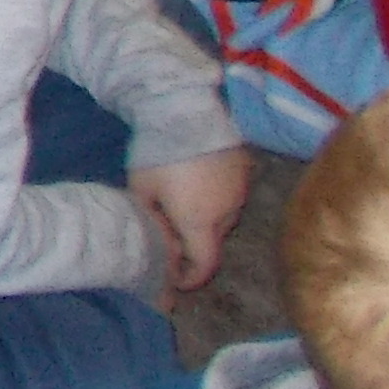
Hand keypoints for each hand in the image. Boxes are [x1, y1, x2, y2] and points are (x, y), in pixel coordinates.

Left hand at [132, 149, 250, 292]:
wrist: (185, 110)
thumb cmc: (157, 153)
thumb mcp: (142, 190)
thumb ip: (153, 222)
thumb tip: (162, 243)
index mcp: (200, 222)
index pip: (205, 265)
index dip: (192, 277)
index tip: (178, 278)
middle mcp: (227, 212)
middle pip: (213, 241)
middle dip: (194, 244)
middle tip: (171, 233)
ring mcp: (240, 191)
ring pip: (224, 219)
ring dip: (206, 220)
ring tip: (181, 203)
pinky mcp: (246, 171)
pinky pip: (231, 196)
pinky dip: (216, 199)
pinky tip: (196, 182)